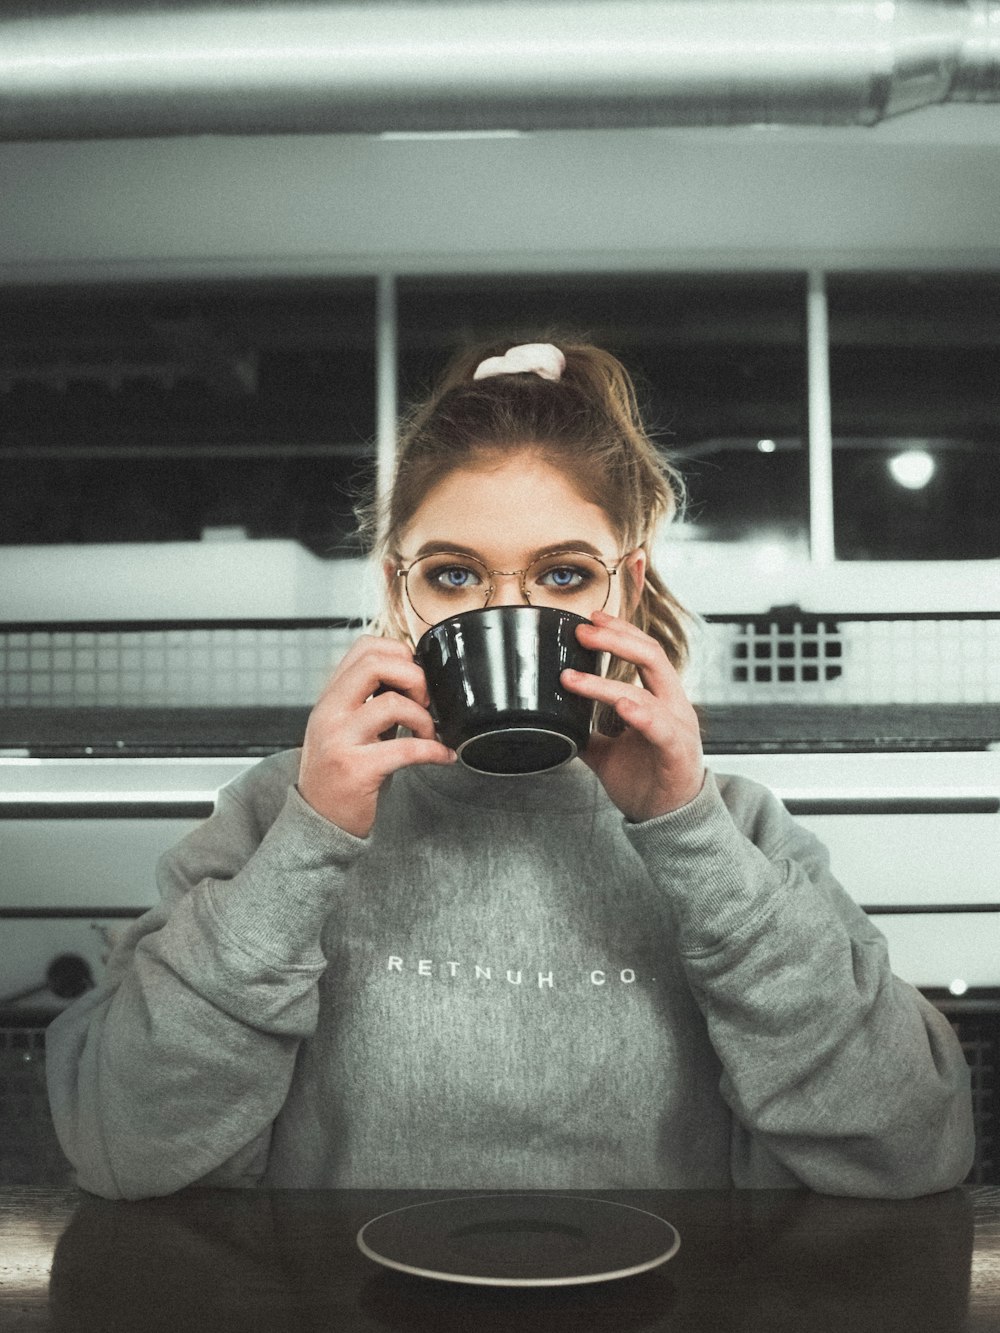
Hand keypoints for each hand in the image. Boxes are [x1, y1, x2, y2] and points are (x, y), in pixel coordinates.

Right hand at [298, 635, 454, 837]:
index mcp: (330, 697)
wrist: (318, 821)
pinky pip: (406, 749)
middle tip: (426, 702)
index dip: (400, 654)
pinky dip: (434, 751)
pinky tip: (443, 756)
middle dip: (414, 677)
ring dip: (424, 718)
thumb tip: (417, 677)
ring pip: (392, 704)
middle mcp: (329, 713)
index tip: (415, 679)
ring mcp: (339, 740)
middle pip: (375, 664)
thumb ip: (370, 700)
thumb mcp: (347, 727)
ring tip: (429, 734)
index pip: (364, 647)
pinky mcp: (356, 770)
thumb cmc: (341, 773)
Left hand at [561, 609, 704, 821]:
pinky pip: (660, 728)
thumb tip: (553, 721)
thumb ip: (586, 732)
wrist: (670, 820)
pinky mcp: (677, 753)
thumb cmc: (646, 780)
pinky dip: (640, 715)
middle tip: (582, 631)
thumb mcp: (608, 751)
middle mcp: (672, 705)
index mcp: (660, 698)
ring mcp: (677, 727)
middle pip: (651, 656)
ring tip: (571, 678)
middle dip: (616, 639)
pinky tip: (621, 706)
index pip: (645, 651)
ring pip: (645, 693)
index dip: (620, 631)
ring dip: (605, 683)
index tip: (591, 617)